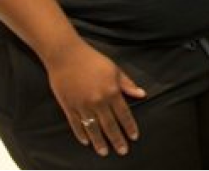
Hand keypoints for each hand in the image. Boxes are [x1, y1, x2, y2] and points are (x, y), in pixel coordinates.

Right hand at [46, 42, 144, 157]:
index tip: (134, 137)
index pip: (124, 114)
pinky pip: (76, 124)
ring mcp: (82, 105)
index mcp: (111, 92)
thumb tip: (142, 94)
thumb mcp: (115, 69)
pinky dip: (81, 134)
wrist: (66, 56)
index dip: (129, 126)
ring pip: (93, 128)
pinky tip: (86, 142)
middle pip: (109, 125)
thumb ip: (127, 84)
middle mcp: (98, 101)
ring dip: (99, 141)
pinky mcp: (68, 106)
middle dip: (117, 139)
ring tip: (104, 152)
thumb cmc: (93, 60)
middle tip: (122, 151)